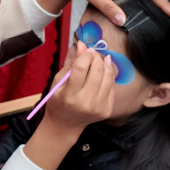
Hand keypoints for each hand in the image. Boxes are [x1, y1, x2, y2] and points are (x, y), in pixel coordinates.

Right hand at [22, 41, 114, 169]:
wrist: (65, 125)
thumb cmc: (58, 101)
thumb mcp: (58, 82)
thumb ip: (71, 63)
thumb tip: (82, 44)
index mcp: (70, 95)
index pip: (81, 67)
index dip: (86, 54)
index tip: (86, 50)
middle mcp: (86, 102)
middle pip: (97, 70)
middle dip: (96, 57)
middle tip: (92, 54)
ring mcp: (99, 107)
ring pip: (108, 76)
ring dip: (105, 64)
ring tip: (99, 60)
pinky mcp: (107, 109)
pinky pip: (112, 86)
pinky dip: (108, 75)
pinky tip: (103, 71)